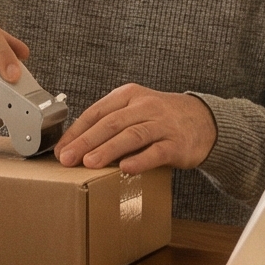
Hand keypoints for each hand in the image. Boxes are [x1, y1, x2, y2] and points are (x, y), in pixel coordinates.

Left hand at [54, 85, 214, 173]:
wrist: (203, 121)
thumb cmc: (159, 118)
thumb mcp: (133, 111)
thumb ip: (108, 123)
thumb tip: (73, 146)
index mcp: (129, 95)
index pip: (97, 112)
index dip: (77, 131)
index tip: (61, 149)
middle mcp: (145, 106)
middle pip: (111, 123)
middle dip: (86, 141)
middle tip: (68, 158)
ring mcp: (162, 124)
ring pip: (132, 135)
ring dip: (108, 149)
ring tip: (89, 162)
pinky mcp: (177, 144)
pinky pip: (156, 152)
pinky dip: (140, 160)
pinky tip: (125, 168)